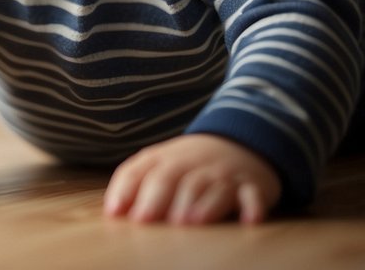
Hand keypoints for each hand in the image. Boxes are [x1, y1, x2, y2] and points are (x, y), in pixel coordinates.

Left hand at [103, 134, 280, 224]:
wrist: (240, 142)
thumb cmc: (190, 163)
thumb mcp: (161, 163)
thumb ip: (135, 182)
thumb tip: (112, 212)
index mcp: (164, 158)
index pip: (139, 170)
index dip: (125, 190)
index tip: (115, 212)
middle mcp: (192, 164)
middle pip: (172, 177)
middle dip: (157, 198)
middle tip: (145, 220)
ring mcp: (223, 173)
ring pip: (210, 187)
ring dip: (200, 204)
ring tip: (188, 222)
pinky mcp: (252, 186)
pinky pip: (253, 195)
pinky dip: (252, 207)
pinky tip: (249, 220)